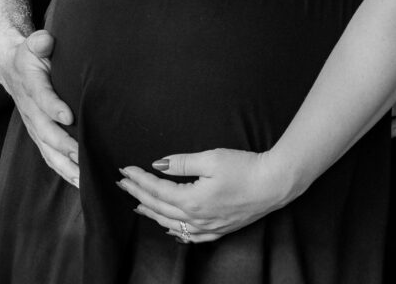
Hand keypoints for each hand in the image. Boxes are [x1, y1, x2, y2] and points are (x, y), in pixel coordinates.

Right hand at [0, 28, 79, 186]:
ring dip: (65, 165)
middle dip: (64, 145)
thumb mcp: (34, 43)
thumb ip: (40, 42)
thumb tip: (45, 41)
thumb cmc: (31, 54)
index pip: (41, 96)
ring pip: (47, 150)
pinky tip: (80, 182)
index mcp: (30, 83)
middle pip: (45, 131)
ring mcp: (33, 125)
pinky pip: (49, 156)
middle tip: (83, 155)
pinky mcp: (38, 136)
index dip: (53, 107)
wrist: (11, 68)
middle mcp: (29, 109)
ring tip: (84, 178)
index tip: (69, 117)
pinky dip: (63, 171)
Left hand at [117, 149, 286, 242]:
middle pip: (159, 207)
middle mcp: (196, 218)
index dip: (139, 179)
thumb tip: (157, 165)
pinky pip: (190, 236)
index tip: (125, 170)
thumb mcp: (211, 158)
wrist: (274, 184)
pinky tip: (170, 228)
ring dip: (152, 212)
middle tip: (122, 184)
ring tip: (137, 204)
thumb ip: (182, 163)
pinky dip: (175, 231)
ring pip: (171, 224)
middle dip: (138, 194)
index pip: (156, 190)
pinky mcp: (219, 229)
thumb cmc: (244, 168)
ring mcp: (208, 227)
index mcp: (192, 200)